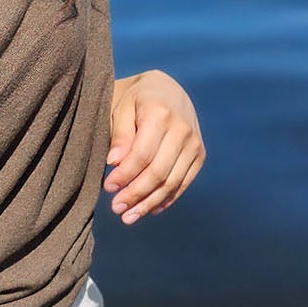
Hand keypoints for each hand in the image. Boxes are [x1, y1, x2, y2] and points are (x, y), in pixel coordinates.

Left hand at [104, 69, 204, 223]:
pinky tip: (149, 209)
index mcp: (161, 114)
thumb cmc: (136, 100)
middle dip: (135, 194)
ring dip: (149, 203)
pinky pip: (184, 183)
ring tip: (129, 217)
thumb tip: (114, 162)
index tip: (107, 187)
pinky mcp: (199, 155)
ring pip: (172, 182)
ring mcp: (194, 144)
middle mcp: (183, 130)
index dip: (125, 175)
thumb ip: (119, 134)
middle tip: (116, 208)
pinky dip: (166, 199)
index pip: (142, 155)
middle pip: (158, 172)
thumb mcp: (121, 107)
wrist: (167, 90)